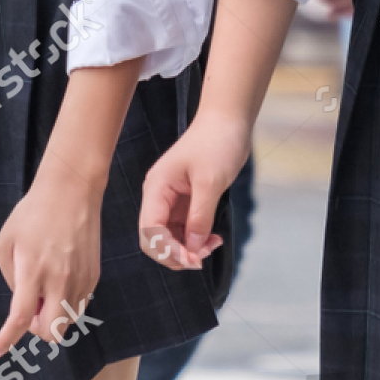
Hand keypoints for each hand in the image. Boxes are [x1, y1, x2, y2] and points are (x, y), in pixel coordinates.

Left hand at [0, 175, 102, 359]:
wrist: (73, 191)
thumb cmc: (33, 213)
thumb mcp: (6, 241)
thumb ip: (10, 277)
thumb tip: (23, 300)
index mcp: (33, 271)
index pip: (19, 318)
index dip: (4, 341)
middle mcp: (60, 280)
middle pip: (52, 333)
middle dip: (37, 330)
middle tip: (29, 308)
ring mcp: (81, 279)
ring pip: (68, 322)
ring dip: (53, 315)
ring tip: (45, 289)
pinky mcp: (94, 275)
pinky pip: (79, 305)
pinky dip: (66, 303)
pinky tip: (59, 279)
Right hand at [138, 111, 249, 271]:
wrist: (229, 120)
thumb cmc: (217, 143)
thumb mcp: (210, 183)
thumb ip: (199, 218)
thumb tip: (192, 248)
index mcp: (156, 188)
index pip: (150, 231)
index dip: (167, 251)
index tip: (193, 260)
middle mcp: (159, 196)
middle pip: (156, 238)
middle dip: (177, 253)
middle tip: (202, 258)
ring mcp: (172, 199)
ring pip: (171, 236)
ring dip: (189, 247)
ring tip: (212, 245)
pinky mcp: (186, 200)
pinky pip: (185, 228)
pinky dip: (197, 237)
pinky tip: (213, 238)